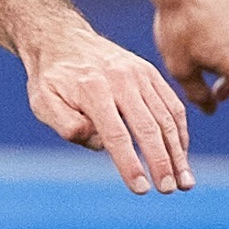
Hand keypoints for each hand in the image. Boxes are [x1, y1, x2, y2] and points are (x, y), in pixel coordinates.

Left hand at [24, 31, 194, 194]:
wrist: (63, 39)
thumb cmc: (51, 79)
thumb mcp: (43, 101)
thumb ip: (65, 123)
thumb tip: (97, 142)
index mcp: (93, 88)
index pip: (116, 134)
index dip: (130, 163)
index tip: (140, 189)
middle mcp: (121, 79)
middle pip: (148, 127)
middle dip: (162, 162)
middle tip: (169, 190)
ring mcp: (140, 74)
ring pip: (166, 117)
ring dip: (178, 152)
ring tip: (185, 182)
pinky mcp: (150, 73)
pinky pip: (172, 105)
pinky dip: (180, 132)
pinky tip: (182, 155)